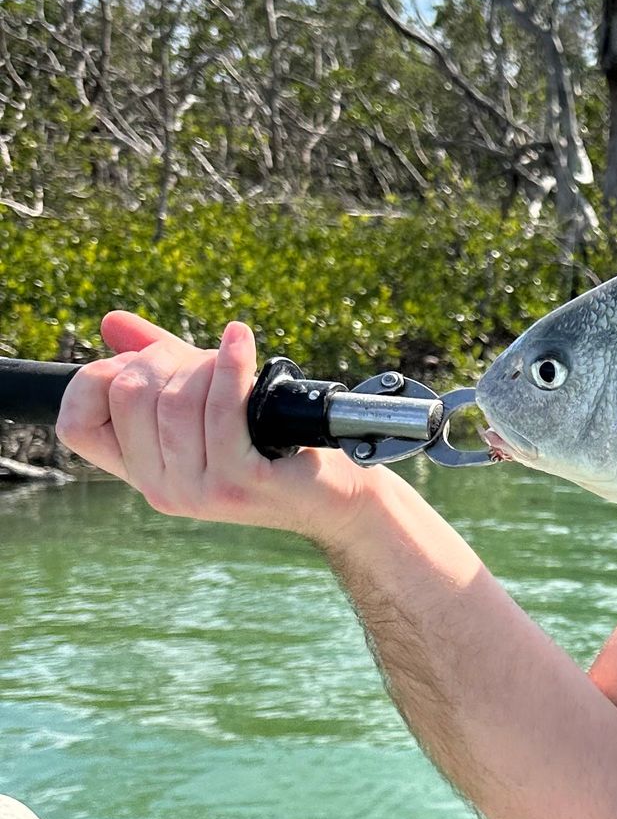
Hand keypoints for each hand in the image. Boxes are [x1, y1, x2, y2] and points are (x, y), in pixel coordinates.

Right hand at [54, 311, 370, 542]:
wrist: (338, 496)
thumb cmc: (273, 443)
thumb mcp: (204, 400)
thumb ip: (155, 364)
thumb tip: (112, 323)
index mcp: (142, 472)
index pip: (75, 422)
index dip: (98, 378)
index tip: (140, 364)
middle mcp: (160, 489)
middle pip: (129, 394)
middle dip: (164, 359)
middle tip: (201, 362)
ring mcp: (198, 491)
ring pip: (175, 398)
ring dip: (204, 365)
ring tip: (233, 361)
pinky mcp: (240, 481)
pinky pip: (221, 407)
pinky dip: (231, 363)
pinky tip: (240, 340)